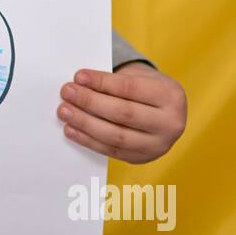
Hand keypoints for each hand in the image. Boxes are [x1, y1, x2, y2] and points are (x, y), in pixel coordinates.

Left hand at [56, 63, 185, 162]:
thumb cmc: (146, 89)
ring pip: (116, 136)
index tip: (78, 76)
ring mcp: (158, 145)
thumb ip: (113, 81)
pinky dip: (88, 140)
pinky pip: (110, 151)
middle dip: (90, 102)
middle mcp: (170, 123)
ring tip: (64, 111)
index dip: (102, 82)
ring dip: (85, 123)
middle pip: (123, 113)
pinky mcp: (142, 158)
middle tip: (67, 92)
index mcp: (171, 96)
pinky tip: (71, 129)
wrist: (164, 113)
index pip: (130, 88)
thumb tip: (78, 85)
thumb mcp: (140, 78)